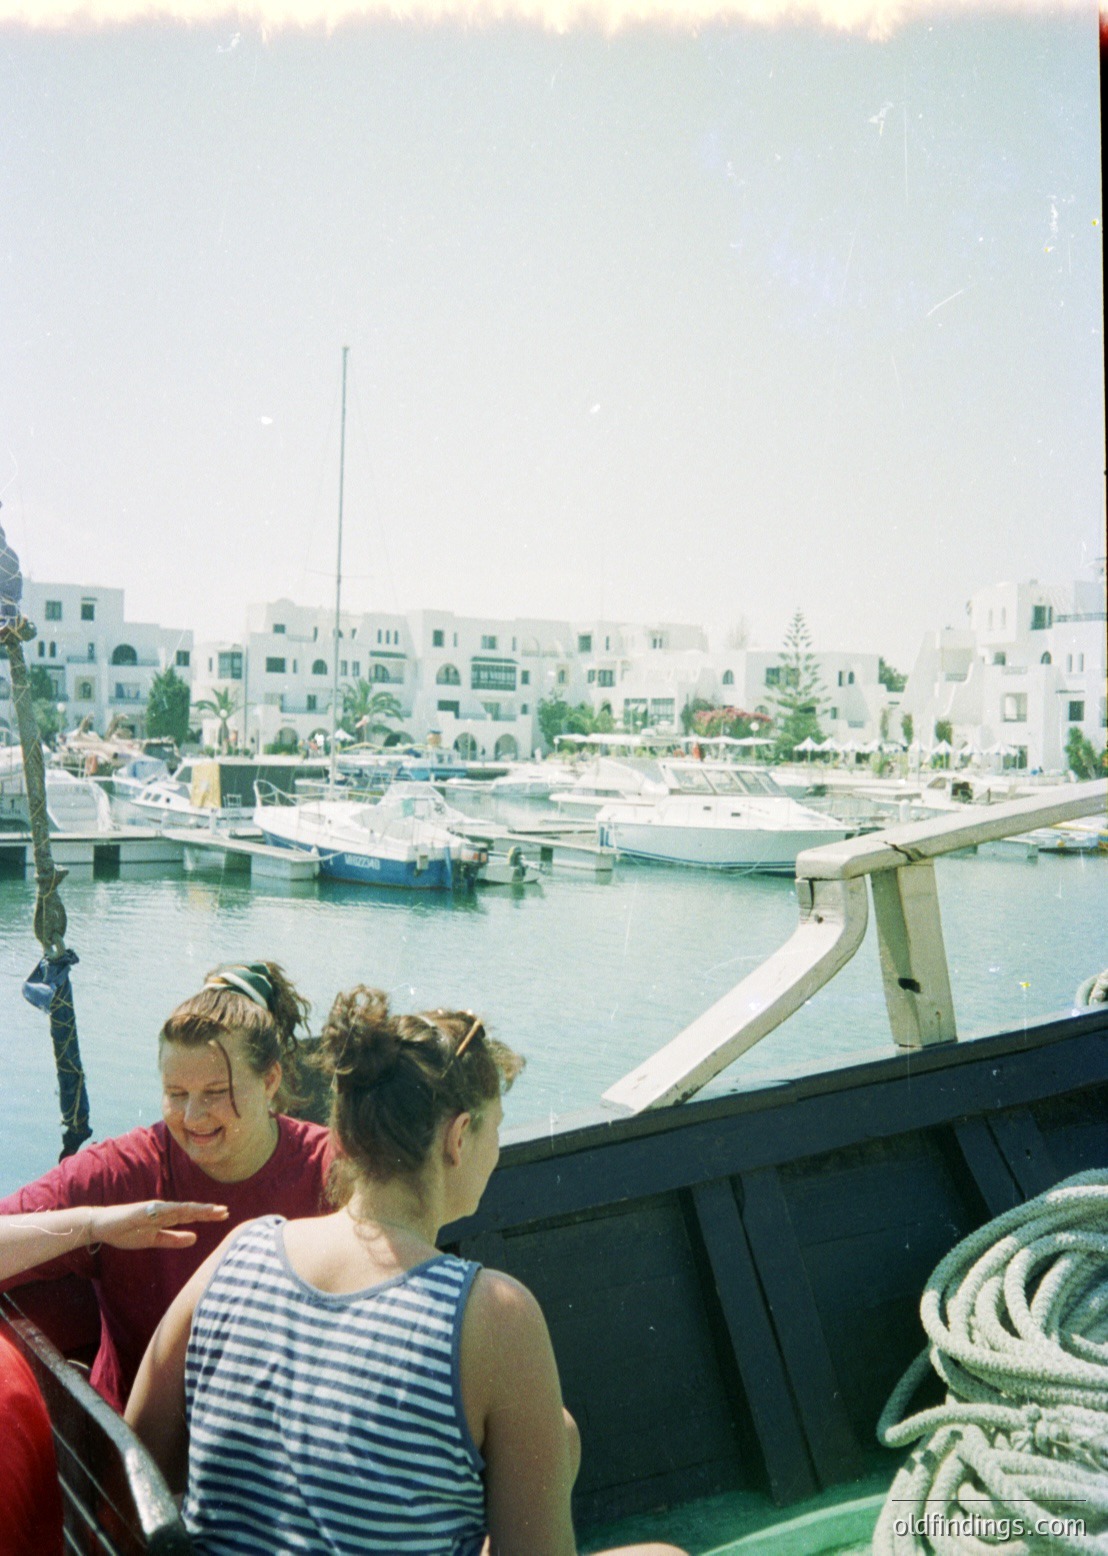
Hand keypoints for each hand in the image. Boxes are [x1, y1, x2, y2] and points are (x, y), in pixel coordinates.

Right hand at [91, 1201, 228, 1250]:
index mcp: (166, 1216)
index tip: (224, 1214)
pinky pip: (159, 1211)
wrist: (102, 1226)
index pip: (191, 1215)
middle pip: (189, 1210)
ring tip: (212, 1210)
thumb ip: (173, 1239)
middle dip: (207, 1211)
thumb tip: (195, 1238)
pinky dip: (173, 1210)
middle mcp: (162, 1209)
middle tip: (226, 1211)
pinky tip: (185, 1211)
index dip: (207, 1214)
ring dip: (196, 1209)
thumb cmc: (127, 1231)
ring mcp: (152, 1209)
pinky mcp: (141, 1210)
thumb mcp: (153, 1239)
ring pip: (178, 1209)